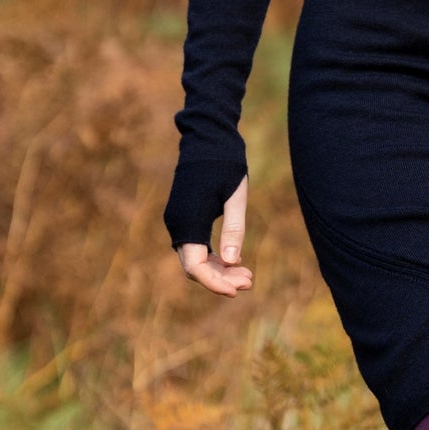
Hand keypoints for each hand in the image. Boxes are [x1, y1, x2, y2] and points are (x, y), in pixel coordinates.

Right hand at [178, 175, 252, 294]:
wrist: (208, 138)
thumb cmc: (225, 164)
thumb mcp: (235, 197)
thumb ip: (233, 230)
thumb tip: (232, 263)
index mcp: (188, 220)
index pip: (195, 267)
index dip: (214, 284)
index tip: (238, 291)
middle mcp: (177, 224)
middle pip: (195, 267)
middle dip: (221, 279)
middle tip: (250, 282)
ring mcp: (179, 221)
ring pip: (196, 259)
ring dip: (219, 270)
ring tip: (248, 275)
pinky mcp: (185, 218)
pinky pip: (196, 247)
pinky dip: (214, 257)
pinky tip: (235, 262)